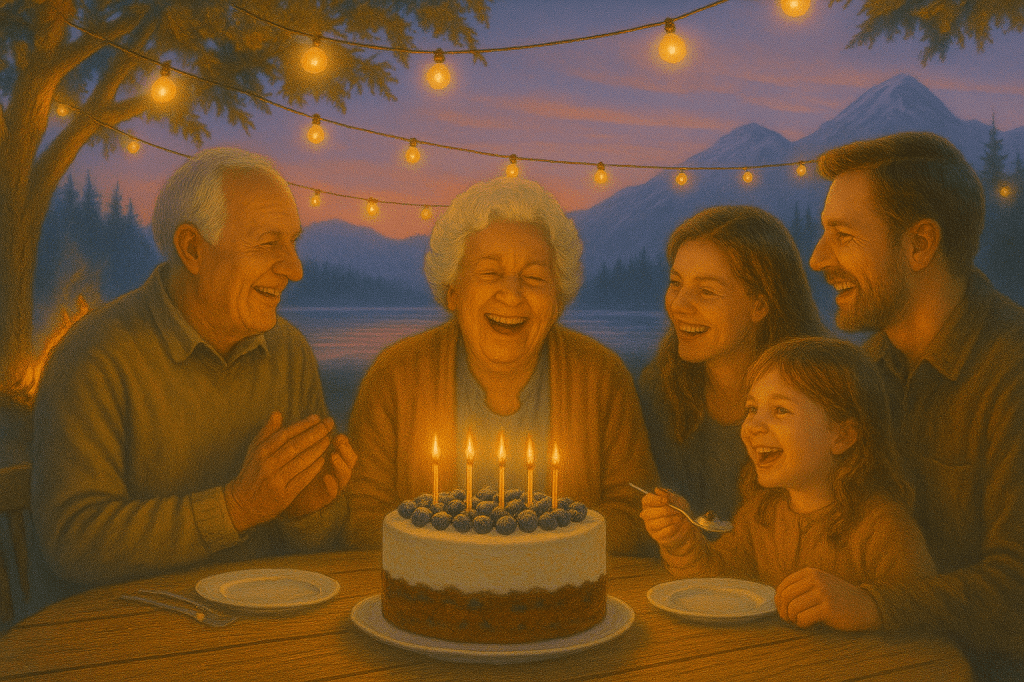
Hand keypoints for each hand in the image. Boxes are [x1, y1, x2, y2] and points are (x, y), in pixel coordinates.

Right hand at [224, 412, 333, 531]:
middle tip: (329, 425)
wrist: (243, 505)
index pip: (285, 435)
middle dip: (315, 434)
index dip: (302, 425)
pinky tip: (323, 460)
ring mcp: (276, 481)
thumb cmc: (251, 473)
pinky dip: (313, 469)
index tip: (317, 418)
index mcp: (260, 452)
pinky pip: (302, 479)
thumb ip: (266, 433)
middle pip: (295, 446)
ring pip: (301, 461)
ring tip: (328, 440)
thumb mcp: (253, 452)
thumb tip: (277, 413)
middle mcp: (268, 465)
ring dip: (317, 449)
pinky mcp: (284, 495)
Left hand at [285, 433, 357, 517]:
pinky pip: (333, 492)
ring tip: (333, 456)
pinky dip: (332, 484)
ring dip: (341, 465)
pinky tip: (326, 477)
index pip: (343, 446)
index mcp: (331, 456)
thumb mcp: (288, 451)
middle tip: (339, 440)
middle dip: (346, 449)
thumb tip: (277, 413)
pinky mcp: (325, 497)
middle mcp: (335, 470)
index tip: (336, 434)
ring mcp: (332, 484)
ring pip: (345, 475)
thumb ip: (285, 434)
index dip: (342, 438)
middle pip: (350, 459)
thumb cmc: (291, 469)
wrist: (285, 495)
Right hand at [639, 487, 698, 555]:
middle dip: (665, 511)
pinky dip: (674, 527)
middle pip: (649, 513)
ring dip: (671, 520)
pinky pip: (665, 531)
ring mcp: (650, 526)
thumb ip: (668, 495)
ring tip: (679, 517)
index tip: (666, 500)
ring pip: (657, 523)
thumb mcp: (676, 500)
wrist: (685, 525)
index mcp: (649, 503)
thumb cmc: (678, 510)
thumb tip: (656, 490)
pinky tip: (678, 524)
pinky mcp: (657, 536)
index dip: (656, 500)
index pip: (646, 500)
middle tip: (677, 510)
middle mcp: (646, 515)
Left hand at [775, 567, 881, 630]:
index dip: (778, 600)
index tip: (783, 610)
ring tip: (799, 621)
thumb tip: (777, 600)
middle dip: (783, 611)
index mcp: (810, 572)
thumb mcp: (819, 584)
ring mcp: (822, 593)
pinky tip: (808, 624)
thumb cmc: (838, 598)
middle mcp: (815, 580)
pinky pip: (803, 618)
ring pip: (792, 608)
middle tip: (789, 619)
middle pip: (785, 597)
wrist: (866, 606)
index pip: (783, 586)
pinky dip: (802, 624)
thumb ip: (801, 587)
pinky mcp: (828, 609)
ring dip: (792, 619)